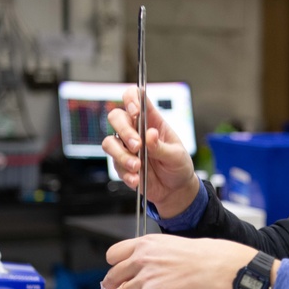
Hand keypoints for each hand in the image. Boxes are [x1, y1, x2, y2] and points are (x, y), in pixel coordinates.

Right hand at [102, 86, 198, 217]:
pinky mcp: (122, 164)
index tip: (136, 112)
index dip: (131, 99)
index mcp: (152, 121)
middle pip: (116, 117)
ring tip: (138, 167)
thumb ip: (161, 146)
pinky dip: (126, 173)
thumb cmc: (178, 166)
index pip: (136, 98)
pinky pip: (115, 165)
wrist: (175, 190)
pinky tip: (137, 179)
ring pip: (110, 142)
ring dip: (122, 155)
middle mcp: (136, 131)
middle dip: (124, 131)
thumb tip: (150, 134)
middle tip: (137, 146)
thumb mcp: (176, 155)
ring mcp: (126, 147)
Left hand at [102, 235, 257, 288]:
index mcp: (146, 244)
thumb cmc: (207, 256)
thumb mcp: (174, 245)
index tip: (118, 274)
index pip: (114, 253)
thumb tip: (153, 267)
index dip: (114, 266)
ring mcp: (145, 280)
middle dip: (112, 288)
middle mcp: (141, 259)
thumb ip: (157, 254)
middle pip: (112, 276)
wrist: (219, 269)